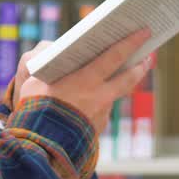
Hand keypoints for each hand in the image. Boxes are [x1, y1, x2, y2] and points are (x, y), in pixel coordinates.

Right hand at [16, 29, 155, 134]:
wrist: (40, 148)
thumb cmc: (34, 110)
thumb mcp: (31, 81)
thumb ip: (42, 62)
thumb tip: (48, 50)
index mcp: (86, 81)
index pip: (115, 56)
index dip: (131, 42)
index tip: (144, 31)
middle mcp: (100, 97)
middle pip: (129, 78)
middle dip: (140, 65)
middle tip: (147, 56)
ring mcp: (100, 114)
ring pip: (115, 95)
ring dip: (120, 85)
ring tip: (122, 76)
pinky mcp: (96, 129)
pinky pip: (101, 112)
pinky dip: (100, 104)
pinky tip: (92, 103)